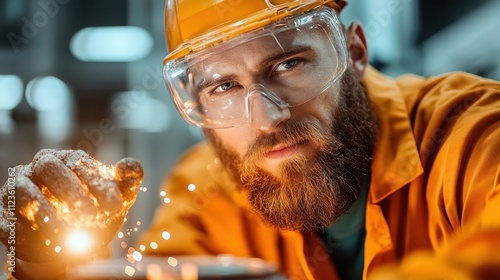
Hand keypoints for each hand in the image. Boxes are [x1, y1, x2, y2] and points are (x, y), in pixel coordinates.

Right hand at [0, 149, 142, 262]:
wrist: (71, 242)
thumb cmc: (96, 212)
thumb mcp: (115, 198)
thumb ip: (126, 181)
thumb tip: (133, 166)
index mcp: (68, 159)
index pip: (78, 160)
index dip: (96, 181)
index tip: (115, 204)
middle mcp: (39, 167)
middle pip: (47, 166)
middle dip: (71, 191)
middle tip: (91, 215)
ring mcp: (18, 188)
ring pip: (22, 189)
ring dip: (46, 211)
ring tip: (68, 231)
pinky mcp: (4, 215)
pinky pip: (8, 219)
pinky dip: (27, 231)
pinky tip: (49, 241)